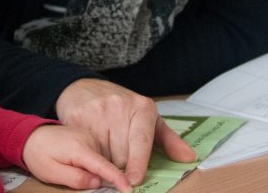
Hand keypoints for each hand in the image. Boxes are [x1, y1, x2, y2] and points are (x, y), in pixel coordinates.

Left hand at [22, 125, 131, 192]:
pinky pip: (100, 153)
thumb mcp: (51, 172)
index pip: (103, 165)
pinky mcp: (91, 137)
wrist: (32, 135)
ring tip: (70, 165)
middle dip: (101, 176)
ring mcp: (91, 136)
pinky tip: (77, 162)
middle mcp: (89, 139)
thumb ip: (75, 178)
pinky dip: (96, 162)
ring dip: (98, 169)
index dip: (117, 178)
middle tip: (71, 174)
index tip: (129, 188)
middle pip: (105, 164)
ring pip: (104, 159)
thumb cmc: (39, 155)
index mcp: (79, 148)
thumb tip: (98, 183)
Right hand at [55, 78, 195, 184]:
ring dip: (106, 158)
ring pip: (104, 155)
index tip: (135, 180)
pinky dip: (90, 154)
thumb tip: (189, 157)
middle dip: (121, 162)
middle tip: (118, 150)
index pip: (141, 140)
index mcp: (142, 107)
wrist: (85, 87)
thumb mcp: (148, 118)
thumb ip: (168, 139)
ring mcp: (97, 111)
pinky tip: (92, 143)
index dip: (138, 163)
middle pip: (121, 155)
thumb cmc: (122, 107)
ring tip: (105, 144)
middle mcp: (119, 107)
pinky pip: (86, 149)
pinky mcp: (78, 117)